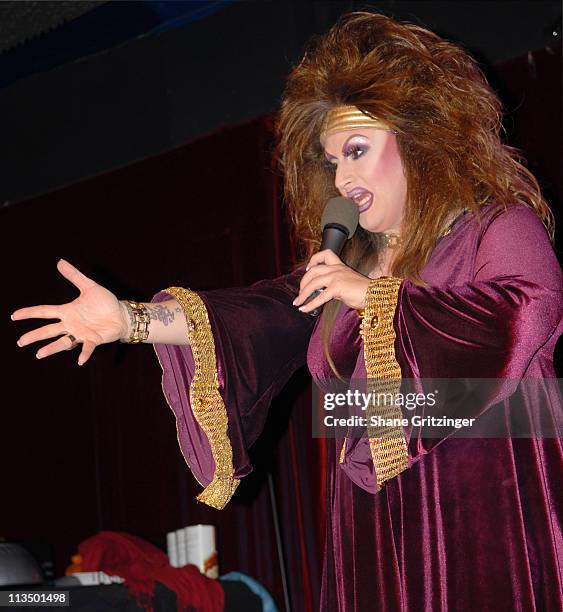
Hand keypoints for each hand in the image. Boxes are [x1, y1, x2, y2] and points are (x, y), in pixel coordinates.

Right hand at [11, 259, 126, 365]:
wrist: (121, 314)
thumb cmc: (105, 302)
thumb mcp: (89, 287)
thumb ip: (75, 276)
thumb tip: (60, 262)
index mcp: (68, 312)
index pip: (44, 312)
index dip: (29, 313)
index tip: (14, 315)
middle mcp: (71, 324)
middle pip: (48, 330)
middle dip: (34, 335)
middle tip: (20, 342)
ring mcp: (81, 333)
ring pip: (63, 342)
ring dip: (51, 348)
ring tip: (39, 354)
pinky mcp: (94, 339)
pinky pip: (87, 347)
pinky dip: (83, 353)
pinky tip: (80, 360)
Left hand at [293, 250, 370, 312]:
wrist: (377, 295)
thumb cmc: (365, 292)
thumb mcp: (347, 285)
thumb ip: (335, 286)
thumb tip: (322, 294)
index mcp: (341, 266)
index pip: (326, 254)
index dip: (314, 259)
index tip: (308, 268)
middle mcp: (337, 269)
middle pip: (313, 270)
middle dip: (303, 282)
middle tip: (300, 293)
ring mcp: (337, 277)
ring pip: (313, 283)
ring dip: (303, 294)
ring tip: (298, 302)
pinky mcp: (337, 287)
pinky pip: (319, 296)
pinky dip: (310, 304)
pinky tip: (304, 309)